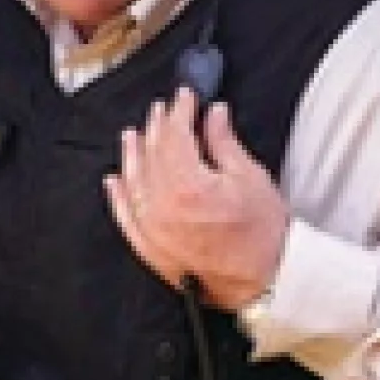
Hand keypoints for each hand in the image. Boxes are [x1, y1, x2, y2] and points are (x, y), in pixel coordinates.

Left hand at [105, 87, 288, 309]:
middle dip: (157, 127)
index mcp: (188, 185)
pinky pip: (125, 216)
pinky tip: (115, 180)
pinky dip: (118, 195)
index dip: (179, 110)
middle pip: (152, 154)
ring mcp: (153, 229)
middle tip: (164, 109)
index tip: (185, 97)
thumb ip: (224, 142)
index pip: (175, 135)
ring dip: (132, 154)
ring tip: (133, 135)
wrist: (265, 282)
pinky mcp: (151, 249)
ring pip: (133, 181)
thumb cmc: (264, 237)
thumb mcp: (250, 177)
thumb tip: (213, 115)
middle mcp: (163, 207)